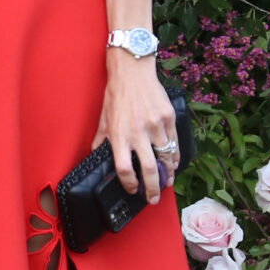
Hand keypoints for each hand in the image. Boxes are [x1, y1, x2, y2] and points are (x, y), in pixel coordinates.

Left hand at [93, 49, 179, 203]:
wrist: (132, 71)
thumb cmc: (116, 94)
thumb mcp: (104, 119)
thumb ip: (100, 140)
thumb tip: (94, 156)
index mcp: (119, 135)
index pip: (124, 169)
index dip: (129, 184)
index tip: (132, 190)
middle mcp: (138, 132)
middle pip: (149, 169)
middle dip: (152, 189)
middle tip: (152, 198)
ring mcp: (156, 125)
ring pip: (166, 158)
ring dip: (167, 175)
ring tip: (166, 184)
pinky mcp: (168, 117)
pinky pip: (174, 143)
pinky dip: (175, 157)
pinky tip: (173, 164)